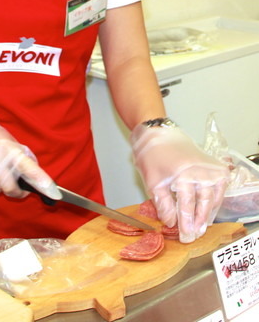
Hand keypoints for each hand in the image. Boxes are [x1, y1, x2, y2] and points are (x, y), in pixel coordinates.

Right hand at [0, 101, 60, 198]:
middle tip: (19, 188)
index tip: (52, 191)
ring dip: (0, 184)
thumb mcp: (9, 140)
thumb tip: (33, 174)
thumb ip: (21, 156)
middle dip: (16, 191)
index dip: (40, 180)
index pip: (28, 167)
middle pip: (11, 189)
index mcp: (9, 150)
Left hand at [131, 122, 229, 242]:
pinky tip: (208, 211)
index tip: (185, 237)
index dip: (186, 224)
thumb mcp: (152, 181)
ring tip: (202, 227)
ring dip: (208, 213)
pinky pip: (219, 188)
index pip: (187, 207)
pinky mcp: (214, 165)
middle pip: (203, 203)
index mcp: (182, 175)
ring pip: (213, 197)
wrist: (160, 133)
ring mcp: (210, 168)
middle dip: (198, 222)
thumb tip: (171, 223)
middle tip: (194, 236)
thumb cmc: (152, 155)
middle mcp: (200, 172)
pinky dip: (215, 200)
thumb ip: (163, 204)